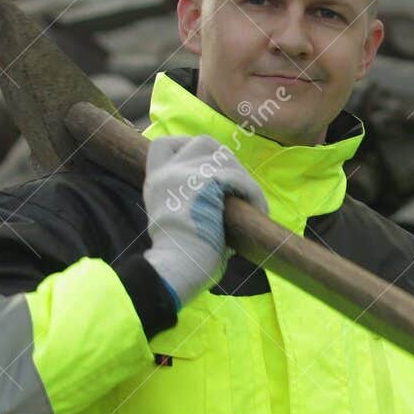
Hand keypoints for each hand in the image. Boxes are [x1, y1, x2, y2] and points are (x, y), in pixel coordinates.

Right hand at [142, 134, 269, 308]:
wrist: (175, 270)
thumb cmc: (180, 260)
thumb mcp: (175, 221)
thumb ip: (189, 200)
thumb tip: (222, 197)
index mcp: (155, 182)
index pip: (164, 145)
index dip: (188, 147)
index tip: (206, 165)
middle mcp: (166, 173)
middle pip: (202, 143)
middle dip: (225, 160)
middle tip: (237, 186)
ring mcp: (183, 174)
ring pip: (222, 155)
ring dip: (240, 175)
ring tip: (249, 199)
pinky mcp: (204, 182)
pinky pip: (237, 177)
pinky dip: (252, 192)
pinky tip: (258, 208)